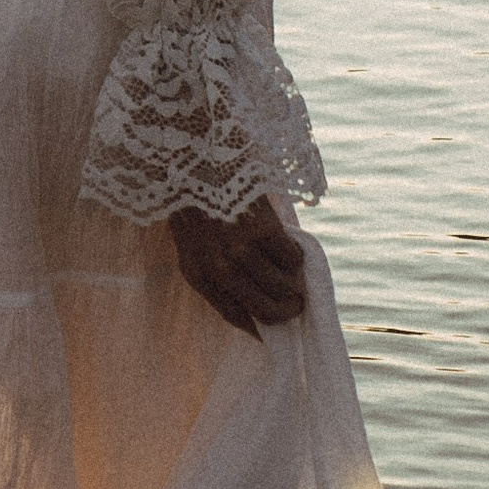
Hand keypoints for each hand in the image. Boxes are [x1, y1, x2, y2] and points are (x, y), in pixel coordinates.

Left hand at [169, 195, 304, 336]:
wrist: (194, 156)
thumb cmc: (194, 200)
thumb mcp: (191, 242)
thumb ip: (212, 269)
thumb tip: (247, 298)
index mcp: (197, 273)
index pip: (233, 315)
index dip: (257, 328)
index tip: (272, 332)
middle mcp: (220, 268)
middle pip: (264, 309)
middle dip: (285, 313)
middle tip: (296, 307)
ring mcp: (243, 250)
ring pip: (283, 286)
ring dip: (295, 287)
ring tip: (298, 281)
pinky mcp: (264, 230)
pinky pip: (292, 258)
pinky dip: (296, 257)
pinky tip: (290, 247)